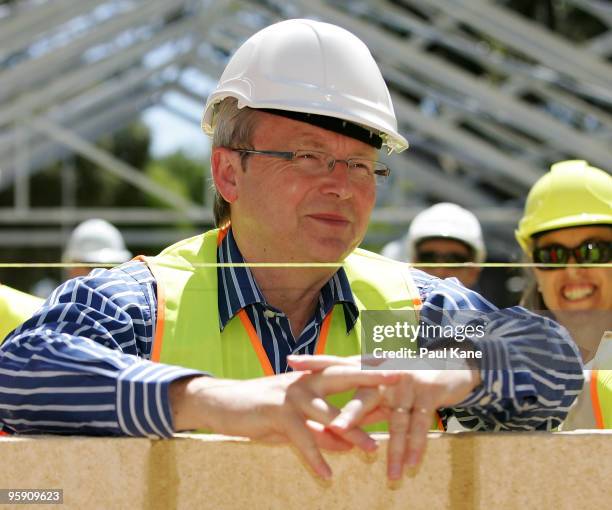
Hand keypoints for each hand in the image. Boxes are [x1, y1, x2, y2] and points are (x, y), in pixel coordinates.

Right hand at [169, 367, 397, 478]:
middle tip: (398, 378)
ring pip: (328, 413)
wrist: (222, 403)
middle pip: (344, 376)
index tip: (397, 363)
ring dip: (351, 433)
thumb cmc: (262, 410)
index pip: (347, 369)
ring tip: (372, 451)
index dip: (372, 366)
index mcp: (312, 378)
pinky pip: (302, 437)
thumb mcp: (297, 421)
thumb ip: (324, 431)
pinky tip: (326, 475)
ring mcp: (292, 394)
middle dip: (371, 377)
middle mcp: (305, 381)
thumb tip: (349, 447)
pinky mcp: (277, 412)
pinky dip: (315, 457)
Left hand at [287, 354, 480, 479]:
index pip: (338, 364)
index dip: (316, 363)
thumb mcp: (381, 391)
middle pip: (365, 394)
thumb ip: (362, 406)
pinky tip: (410, 466)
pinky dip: (415, 447)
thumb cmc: (406, 381)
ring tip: (388, 473)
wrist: (448, 367)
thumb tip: (335, 426)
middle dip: (352, 414)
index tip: (292, 361)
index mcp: (368, 368)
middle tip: (335, 429)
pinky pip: (420, 424)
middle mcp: (385, 373)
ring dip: (394, 449)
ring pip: (397, 419)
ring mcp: (407, 382)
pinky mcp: (428, 393)